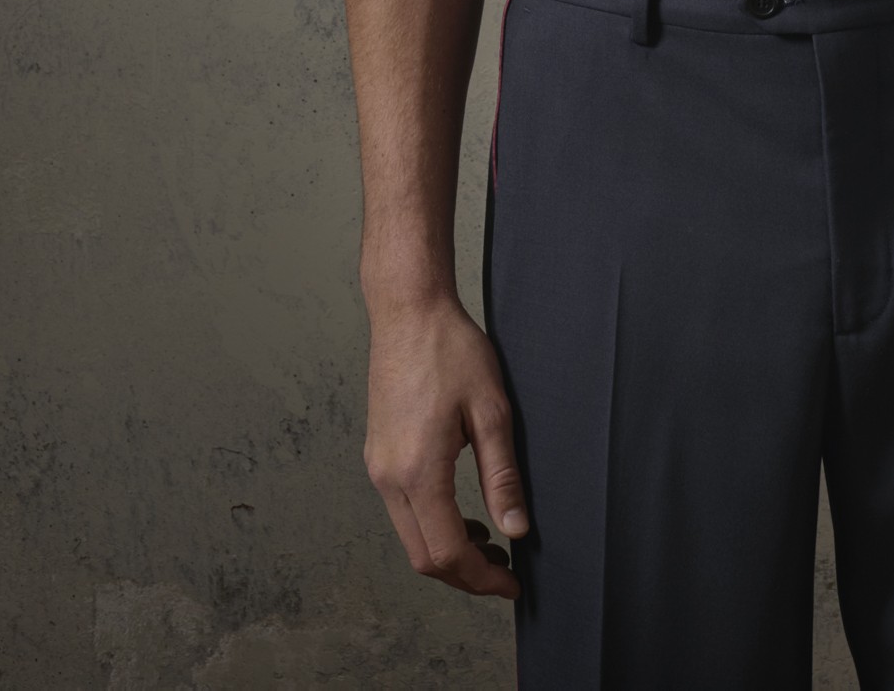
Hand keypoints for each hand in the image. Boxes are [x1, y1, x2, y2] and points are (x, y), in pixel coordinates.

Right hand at [363, 291, 526, 599]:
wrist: (408, 311)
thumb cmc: (451, 351)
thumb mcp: (491, 410)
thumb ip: (501, 476)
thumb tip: (515, 529)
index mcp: (418, 471)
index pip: (447, 553)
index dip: (482, 578)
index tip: (512, 583)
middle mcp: (389, 478)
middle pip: (424, 557)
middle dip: (465, 574)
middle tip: (504, 571)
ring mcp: (378, 468)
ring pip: (411, 537)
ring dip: (448, 551)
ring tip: (490, 543)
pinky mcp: (377, 456)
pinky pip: (403, 512)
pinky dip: (432, 526)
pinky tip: (461, 513)